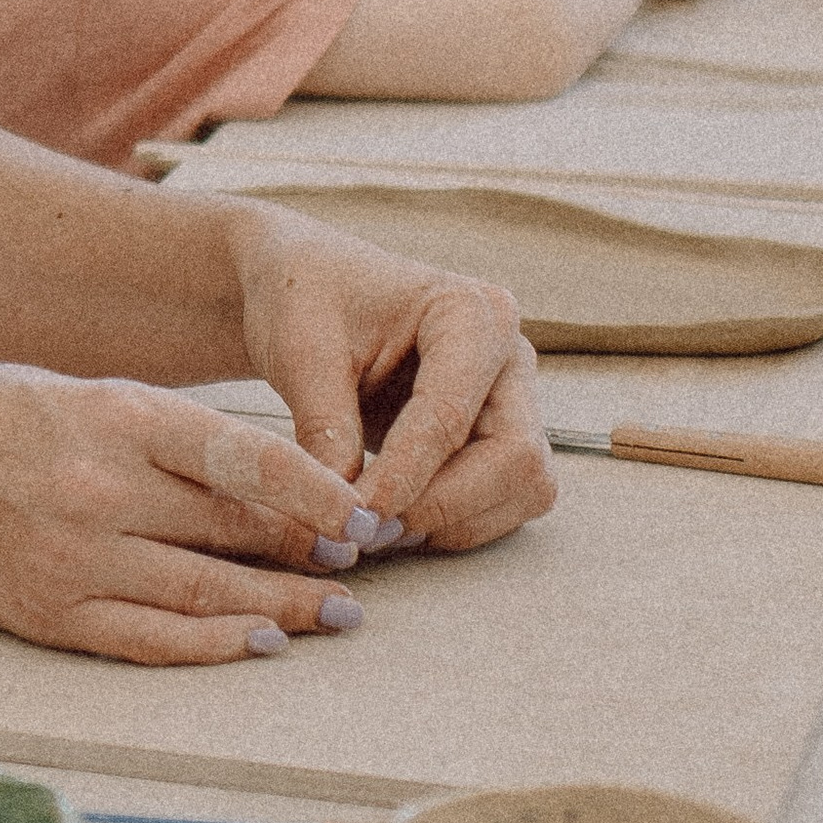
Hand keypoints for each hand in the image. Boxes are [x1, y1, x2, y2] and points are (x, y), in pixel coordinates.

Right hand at [0, 364, 391, 667]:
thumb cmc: (0, 418)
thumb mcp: (89, 394)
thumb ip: (170, 433)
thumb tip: (269, 477)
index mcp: (118, 416)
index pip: (242, 457)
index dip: (314, 492)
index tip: (366, 515)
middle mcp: (103, 489)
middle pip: (233, 531)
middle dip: (311, 553)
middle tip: (370, 568)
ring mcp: (77, 559)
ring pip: (204, 594)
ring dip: (281, 610)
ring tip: (338, 616)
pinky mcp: (52, 614)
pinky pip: (148, 639)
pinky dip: (211, 648)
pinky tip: (260, 647)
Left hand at [228, 208, 557, 552]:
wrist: (310, 293)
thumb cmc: (307, 299)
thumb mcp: (301, 351)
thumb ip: (326, 430)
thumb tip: (345, 517)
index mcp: (469, 310)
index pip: (449, 413)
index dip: (407, 475)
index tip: (360, 516)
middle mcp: (508, 354)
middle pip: (514, 458)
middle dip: (441, 505)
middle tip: (369, 528)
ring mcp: (512, 398)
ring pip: (521, 489)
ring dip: (451, 523)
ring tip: (376, 525)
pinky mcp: (500, 438)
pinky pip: (504, 503)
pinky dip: (453, 525)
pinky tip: (396, 517)